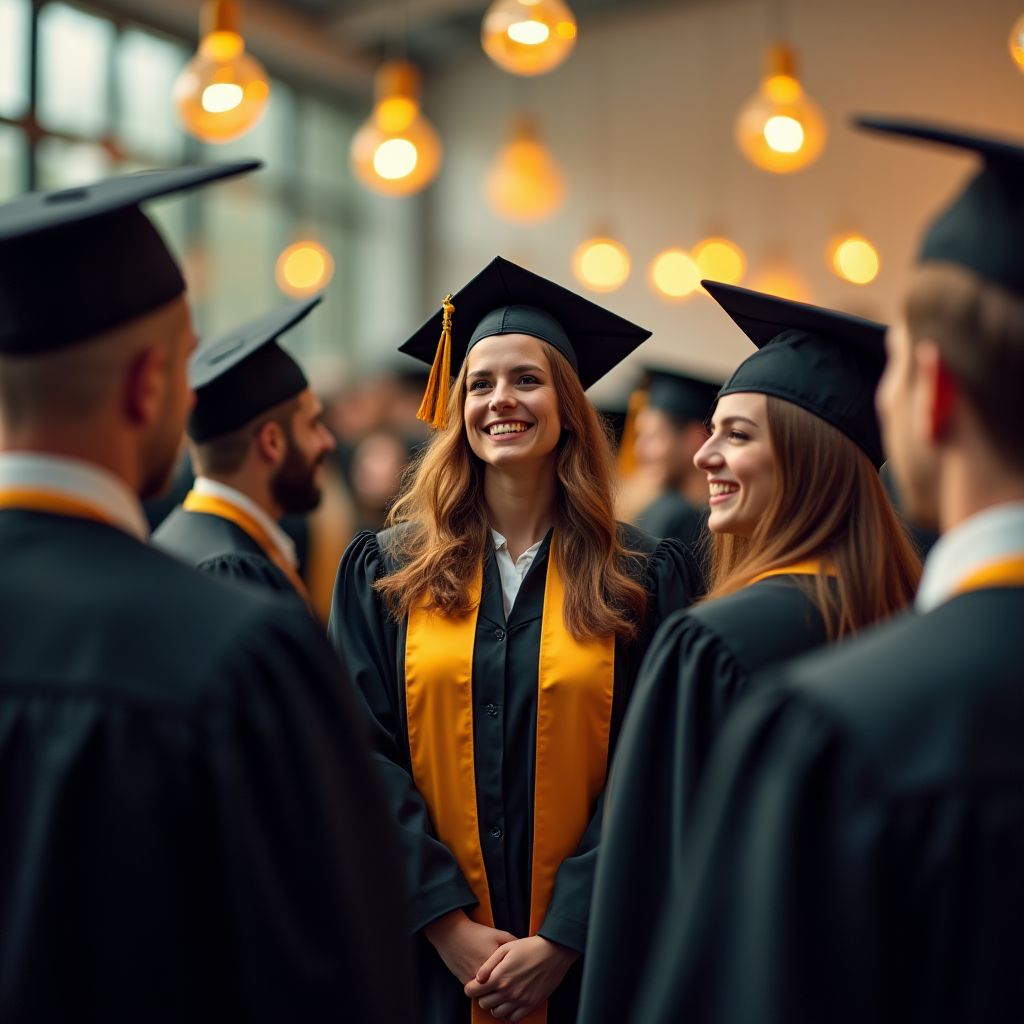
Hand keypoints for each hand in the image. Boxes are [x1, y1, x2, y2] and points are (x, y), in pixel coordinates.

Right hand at [424, 910, 517, 985]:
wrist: (452, 933)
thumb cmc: (476, 932)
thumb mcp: (499, 933)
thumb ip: (513, 942)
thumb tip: (525, 949)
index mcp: (496, 962)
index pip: (512, 978)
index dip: (517, 978)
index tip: (521, 977)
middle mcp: (485, 975)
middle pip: (501, 990)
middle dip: (507, 990)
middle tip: (513, 985)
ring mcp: (473, 980)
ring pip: (488, 995)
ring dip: (494, 993)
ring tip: (500, 985)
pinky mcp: (464, 982)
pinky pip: (477, 994)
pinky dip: (483, 991)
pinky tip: (487, 983)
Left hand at [464, 935, 579, 1019]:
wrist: (553, 952)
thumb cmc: (529, 947)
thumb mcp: (505, 948)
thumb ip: (488, 965)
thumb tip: (477, 978)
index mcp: (500, 976)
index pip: (474, 991)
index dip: (470, 989)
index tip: (472, 986)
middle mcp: (508, 991)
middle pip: (484, 1004)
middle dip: (482, 996)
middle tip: (487, 988)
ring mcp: (520, 1000)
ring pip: (497, 1013)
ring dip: (494, 1005)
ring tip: (498, 995)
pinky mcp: (530, 1004)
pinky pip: (513, 1018)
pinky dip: (508, 1013)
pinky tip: (509, 1002)